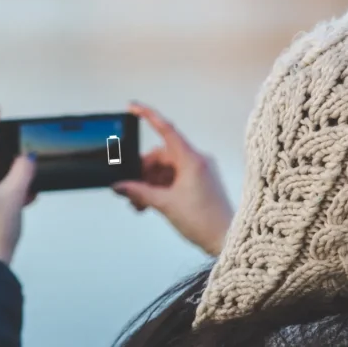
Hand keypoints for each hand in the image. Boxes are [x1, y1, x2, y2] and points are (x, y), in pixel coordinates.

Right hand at [112, 102, 233, 255]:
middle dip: (143, 171)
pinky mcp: (201, 182)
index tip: (132, 106)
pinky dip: (161, 188)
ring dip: (150, 183)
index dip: (148, 115)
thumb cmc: (204, 221)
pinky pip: (175, 177)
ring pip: (166, 168)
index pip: (166, 129)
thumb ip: (139, 192)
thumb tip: (120, 186)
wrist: (227, 240)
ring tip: (140, 203)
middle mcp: (198, 160)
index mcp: (192, 159)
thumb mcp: (165, 205)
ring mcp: (200, 171)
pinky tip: (151, 203)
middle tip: (130, 190)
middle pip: (161, 155)